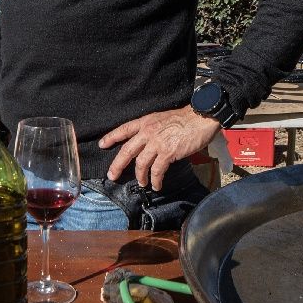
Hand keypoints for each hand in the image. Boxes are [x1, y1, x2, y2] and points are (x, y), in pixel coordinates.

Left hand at [100, 106, 220, 189]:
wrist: (200, 117)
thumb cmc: (185, 118)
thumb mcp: (162, 119)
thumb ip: (153, 130)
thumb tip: (148, 144)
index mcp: (145, 122)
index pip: (124, 129)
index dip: (111, 137)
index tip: (102, 145)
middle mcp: (148, 132)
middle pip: (126, 150)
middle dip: (117, 165)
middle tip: (112, 176)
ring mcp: (157, 142)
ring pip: (141, 163)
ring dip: (140, 176)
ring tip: (142, 183)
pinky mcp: (167, 152)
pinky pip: (157, 170)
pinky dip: (155, 180)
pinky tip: (156, 185)